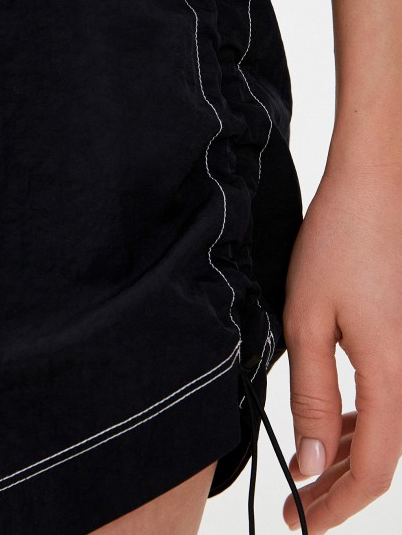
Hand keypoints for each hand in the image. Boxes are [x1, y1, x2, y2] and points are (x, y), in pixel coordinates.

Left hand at [281, 159, 401, 532]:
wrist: (375, 189)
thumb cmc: (339, 243)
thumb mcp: (307, 320)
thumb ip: (310, 397)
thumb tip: (309, 463)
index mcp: (391, 375)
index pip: (373, 469)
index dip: (336, 505)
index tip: (300, 521)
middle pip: (384, 456)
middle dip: (338, 484)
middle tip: (297, 501)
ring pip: (388, 429)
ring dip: (349, 454)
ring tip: (310, 466)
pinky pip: (389, 398)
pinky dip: (361, 421)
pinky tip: (334, 422)